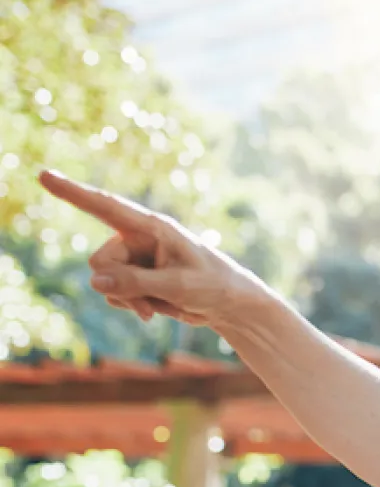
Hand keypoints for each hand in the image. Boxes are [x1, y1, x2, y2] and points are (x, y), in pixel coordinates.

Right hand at [38, 170, 263, 326]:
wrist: (228, 306)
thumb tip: (95, 281)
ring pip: (104, 280)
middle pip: (101, 261)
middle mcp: (138, 239)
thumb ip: (137, 283)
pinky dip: (129, 304)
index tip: (43, 175)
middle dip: (119, 286)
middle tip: (150, 302)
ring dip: (126, 299)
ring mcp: (134, 259)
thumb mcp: (178, 286)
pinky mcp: (135, 278)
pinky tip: (152, 310)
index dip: (73, 192)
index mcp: (153, 227)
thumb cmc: (214, 286)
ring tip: (156, 306)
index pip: (106, 206)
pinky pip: (113, 292)